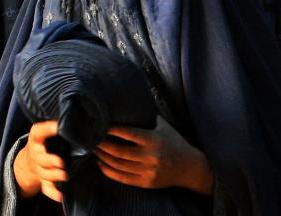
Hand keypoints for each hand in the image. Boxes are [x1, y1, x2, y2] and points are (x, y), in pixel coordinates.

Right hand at [13, 120, 67, 202]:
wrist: (28, 163)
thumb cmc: (43, 144)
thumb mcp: (43, 134)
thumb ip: (54, 128)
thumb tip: (76, 119)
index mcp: (36, 139)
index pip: (38, 132)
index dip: (47, 129)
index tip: (58, 126)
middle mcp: (36, 154)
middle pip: (40, 159)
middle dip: (50, 161)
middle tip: (61, 162)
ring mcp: (39, 169)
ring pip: (45, 174)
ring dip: (54, 175)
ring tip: (64, 176)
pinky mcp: (43, 181)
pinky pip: (47, 189)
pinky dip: (53, 193)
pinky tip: (61, 196)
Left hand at [94, 118, 214, 195]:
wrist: (190, 167)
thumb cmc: (173, 141)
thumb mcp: (162, 126)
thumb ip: (145, 115)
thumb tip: (125, 98)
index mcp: (154, 139)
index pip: (127, 133)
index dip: (110, 129)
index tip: (98, 123)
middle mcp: (151, 157)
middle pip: (118, 151)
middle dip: (101, 144)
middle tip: (89, 137)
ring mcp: (148, 172)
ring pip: (117, 165)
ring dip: (101, 157)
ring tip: (92, 148)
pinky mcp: (146, 183)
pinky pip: (122, 178)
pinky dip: (108, 170)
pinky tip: (100, 162)